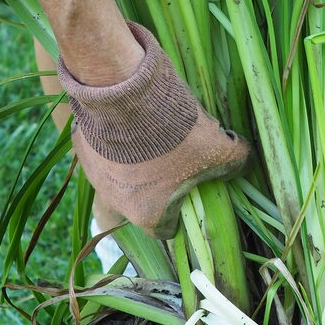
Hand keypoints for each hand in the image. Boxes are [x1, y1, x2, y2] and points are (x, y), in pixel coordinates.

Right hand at [57, 23, 249, 238]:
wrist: (128, 93)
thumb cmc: (176, 132)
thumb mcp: (218, 147)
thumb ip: (235, 159)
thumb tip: (244, 158)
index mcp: (148, 214)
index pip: (164, 230)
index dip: (178, 216)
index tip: (187, 195)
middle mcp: (115, 203)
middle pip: (130, 213)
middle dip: (145, 199)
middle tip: (161, 176)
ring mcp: (94, 177)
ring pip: (109, 186)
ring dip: (125, 173)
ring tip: (143, 147)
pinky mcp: (81, 149)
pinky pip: (96, 155)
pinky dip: (109, 147)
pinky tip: (124, 127)